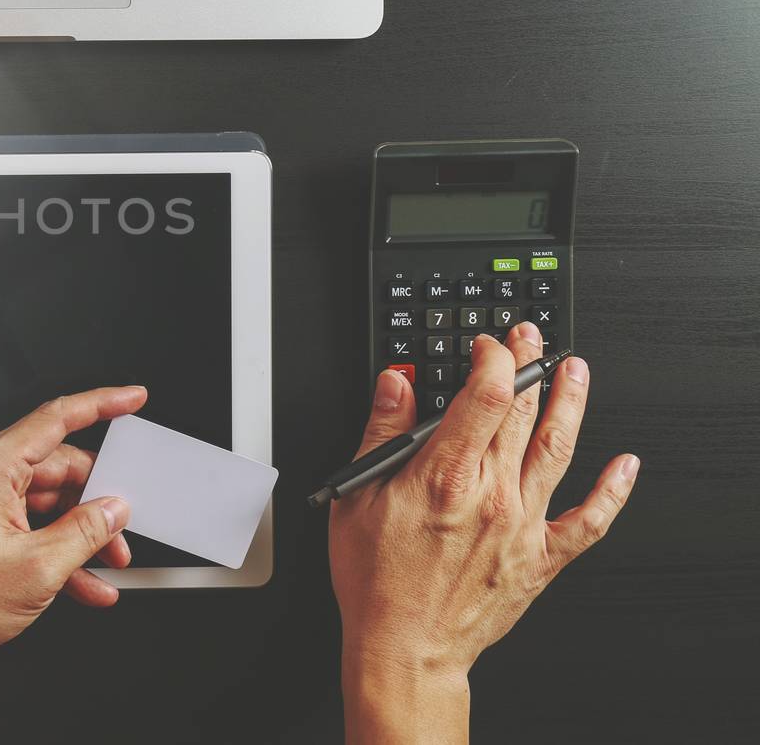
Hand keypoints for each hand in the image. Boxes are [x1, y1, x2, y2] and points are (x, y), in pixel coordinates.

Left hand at [0, 385, 144, 743]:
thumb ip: (86, 532)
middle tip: (120, 535)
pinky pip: (27, 520)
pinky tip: (83, 582)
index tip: (131, 397)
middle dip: (95, 503)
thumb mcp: (38, 569)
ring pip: (46, 499)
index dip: (101, 404)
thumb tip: (113, 509)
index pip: (55, 418)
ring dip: (78, 533)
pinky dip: (54, 546)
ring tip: (105, 566)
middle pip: (57, 468)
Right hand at [328, 325, 638, 742]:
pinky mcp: (540, 558)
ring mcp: (521, 525)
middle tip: (530, 336)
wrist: (406, 648)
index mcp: (444, 476)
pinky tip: (625, 465)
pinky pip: (588, 521)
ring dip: (571, 403)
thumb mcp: (358, 497)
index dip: (492, 356)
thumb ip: (381, 434)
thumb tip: (397, 384)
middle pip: (520, 411)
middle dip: (527, 363)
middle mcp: (491, 495)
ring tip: (576, 370)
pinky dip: (612, 491)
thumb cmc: (377, 582)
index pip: (484, 393)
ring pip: (557, 450)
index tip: (487, 343)